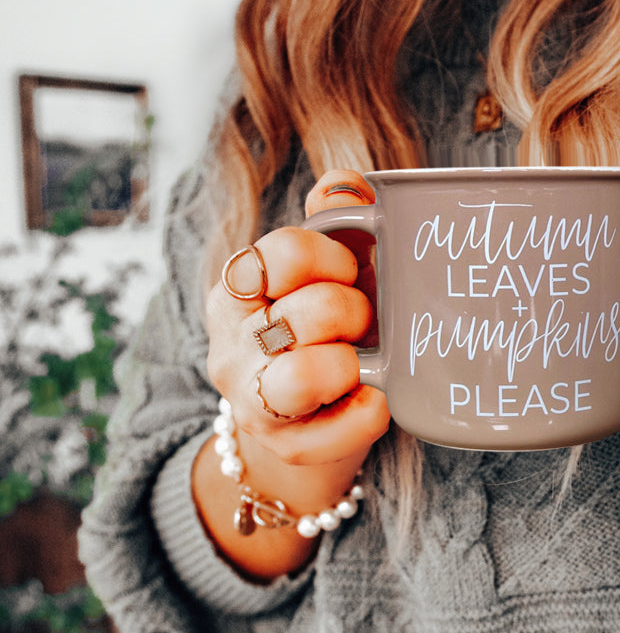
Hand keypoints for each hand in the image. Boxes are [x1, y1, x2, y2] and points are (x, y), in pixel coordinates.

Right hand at [205, 169, 389, 468]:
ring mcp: (254, 403)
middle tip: (360, 324)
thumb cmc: (325, 330)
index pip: (278, 256)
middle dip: (352, 312)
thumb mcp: (326, 269)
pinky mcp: (289, 447)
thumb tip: (346, 185)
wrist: (313, 419)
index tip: (347, 271)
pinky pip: (348, 423)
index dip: (329, 258)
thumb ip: (333, 218)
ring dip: (351, 363)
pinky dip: (372, 409)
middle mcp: (233, 347)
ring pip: (303, 376)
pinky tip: (372, 398)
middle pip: (306, 313)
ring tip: (360, 362)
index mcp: (236, 292)